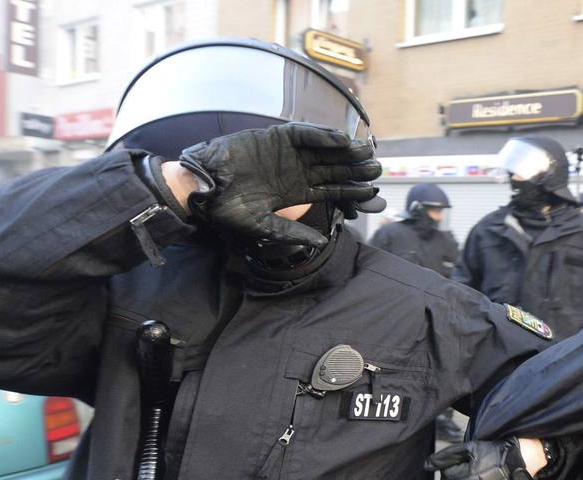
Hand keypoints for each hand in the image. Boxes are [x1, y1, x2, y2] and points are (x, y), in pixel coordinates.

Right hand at [178, 123, 381, 246]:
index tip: (373, 195)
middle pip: (334, 169)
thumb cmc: (230, 209)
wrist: (205, 186)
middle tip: (377, 170)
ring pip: (325, 151)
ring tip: (366, 153)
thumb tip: (321, 242)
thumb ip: (293, 231)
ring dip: (345, 151)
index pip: (333, 191)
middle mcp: (298, 172)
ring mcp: (289, 154)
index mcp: (298, 192)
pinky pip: (304, 135)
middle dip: (355, 169)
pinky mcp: (276, 137)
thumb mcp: (264, 226)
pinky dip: (321, 136)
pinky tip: (340, 140)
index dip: (353, 193)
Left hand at [426, 437, 536, 479]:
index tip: (471, 459)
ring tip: (488, 474)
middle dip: (462, 475)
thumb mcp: (469, 448)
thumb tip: (426, 465)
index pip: (446, 475)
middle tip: (480, 466)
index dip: (457, 465)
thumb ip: (445, 456)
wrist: (523, 464)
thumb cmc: (495, 453)